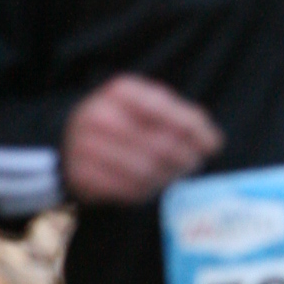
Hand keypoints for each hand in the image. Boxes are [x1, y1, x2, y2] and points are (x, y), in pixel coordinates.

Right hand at [62, 76, 221, 201]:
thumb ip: (182, 118)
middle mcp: (99, 115)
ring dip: (167, 177)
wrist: (70, 139)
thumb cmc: (124, 122)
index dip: (195, 130)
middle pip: (160, 145)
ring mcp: (86, 146)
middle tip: (193, 164)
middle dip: (185, 158)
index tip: (213, 145)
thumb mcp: (149, 107)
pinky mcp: (81, 175)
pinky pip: (127, 190)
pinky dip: (146, 191)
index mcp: (120, 92)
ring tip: (173, 174)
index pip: (167, 111)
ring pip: (146, 170)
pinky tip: (151, 185)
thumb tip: (213, 142)